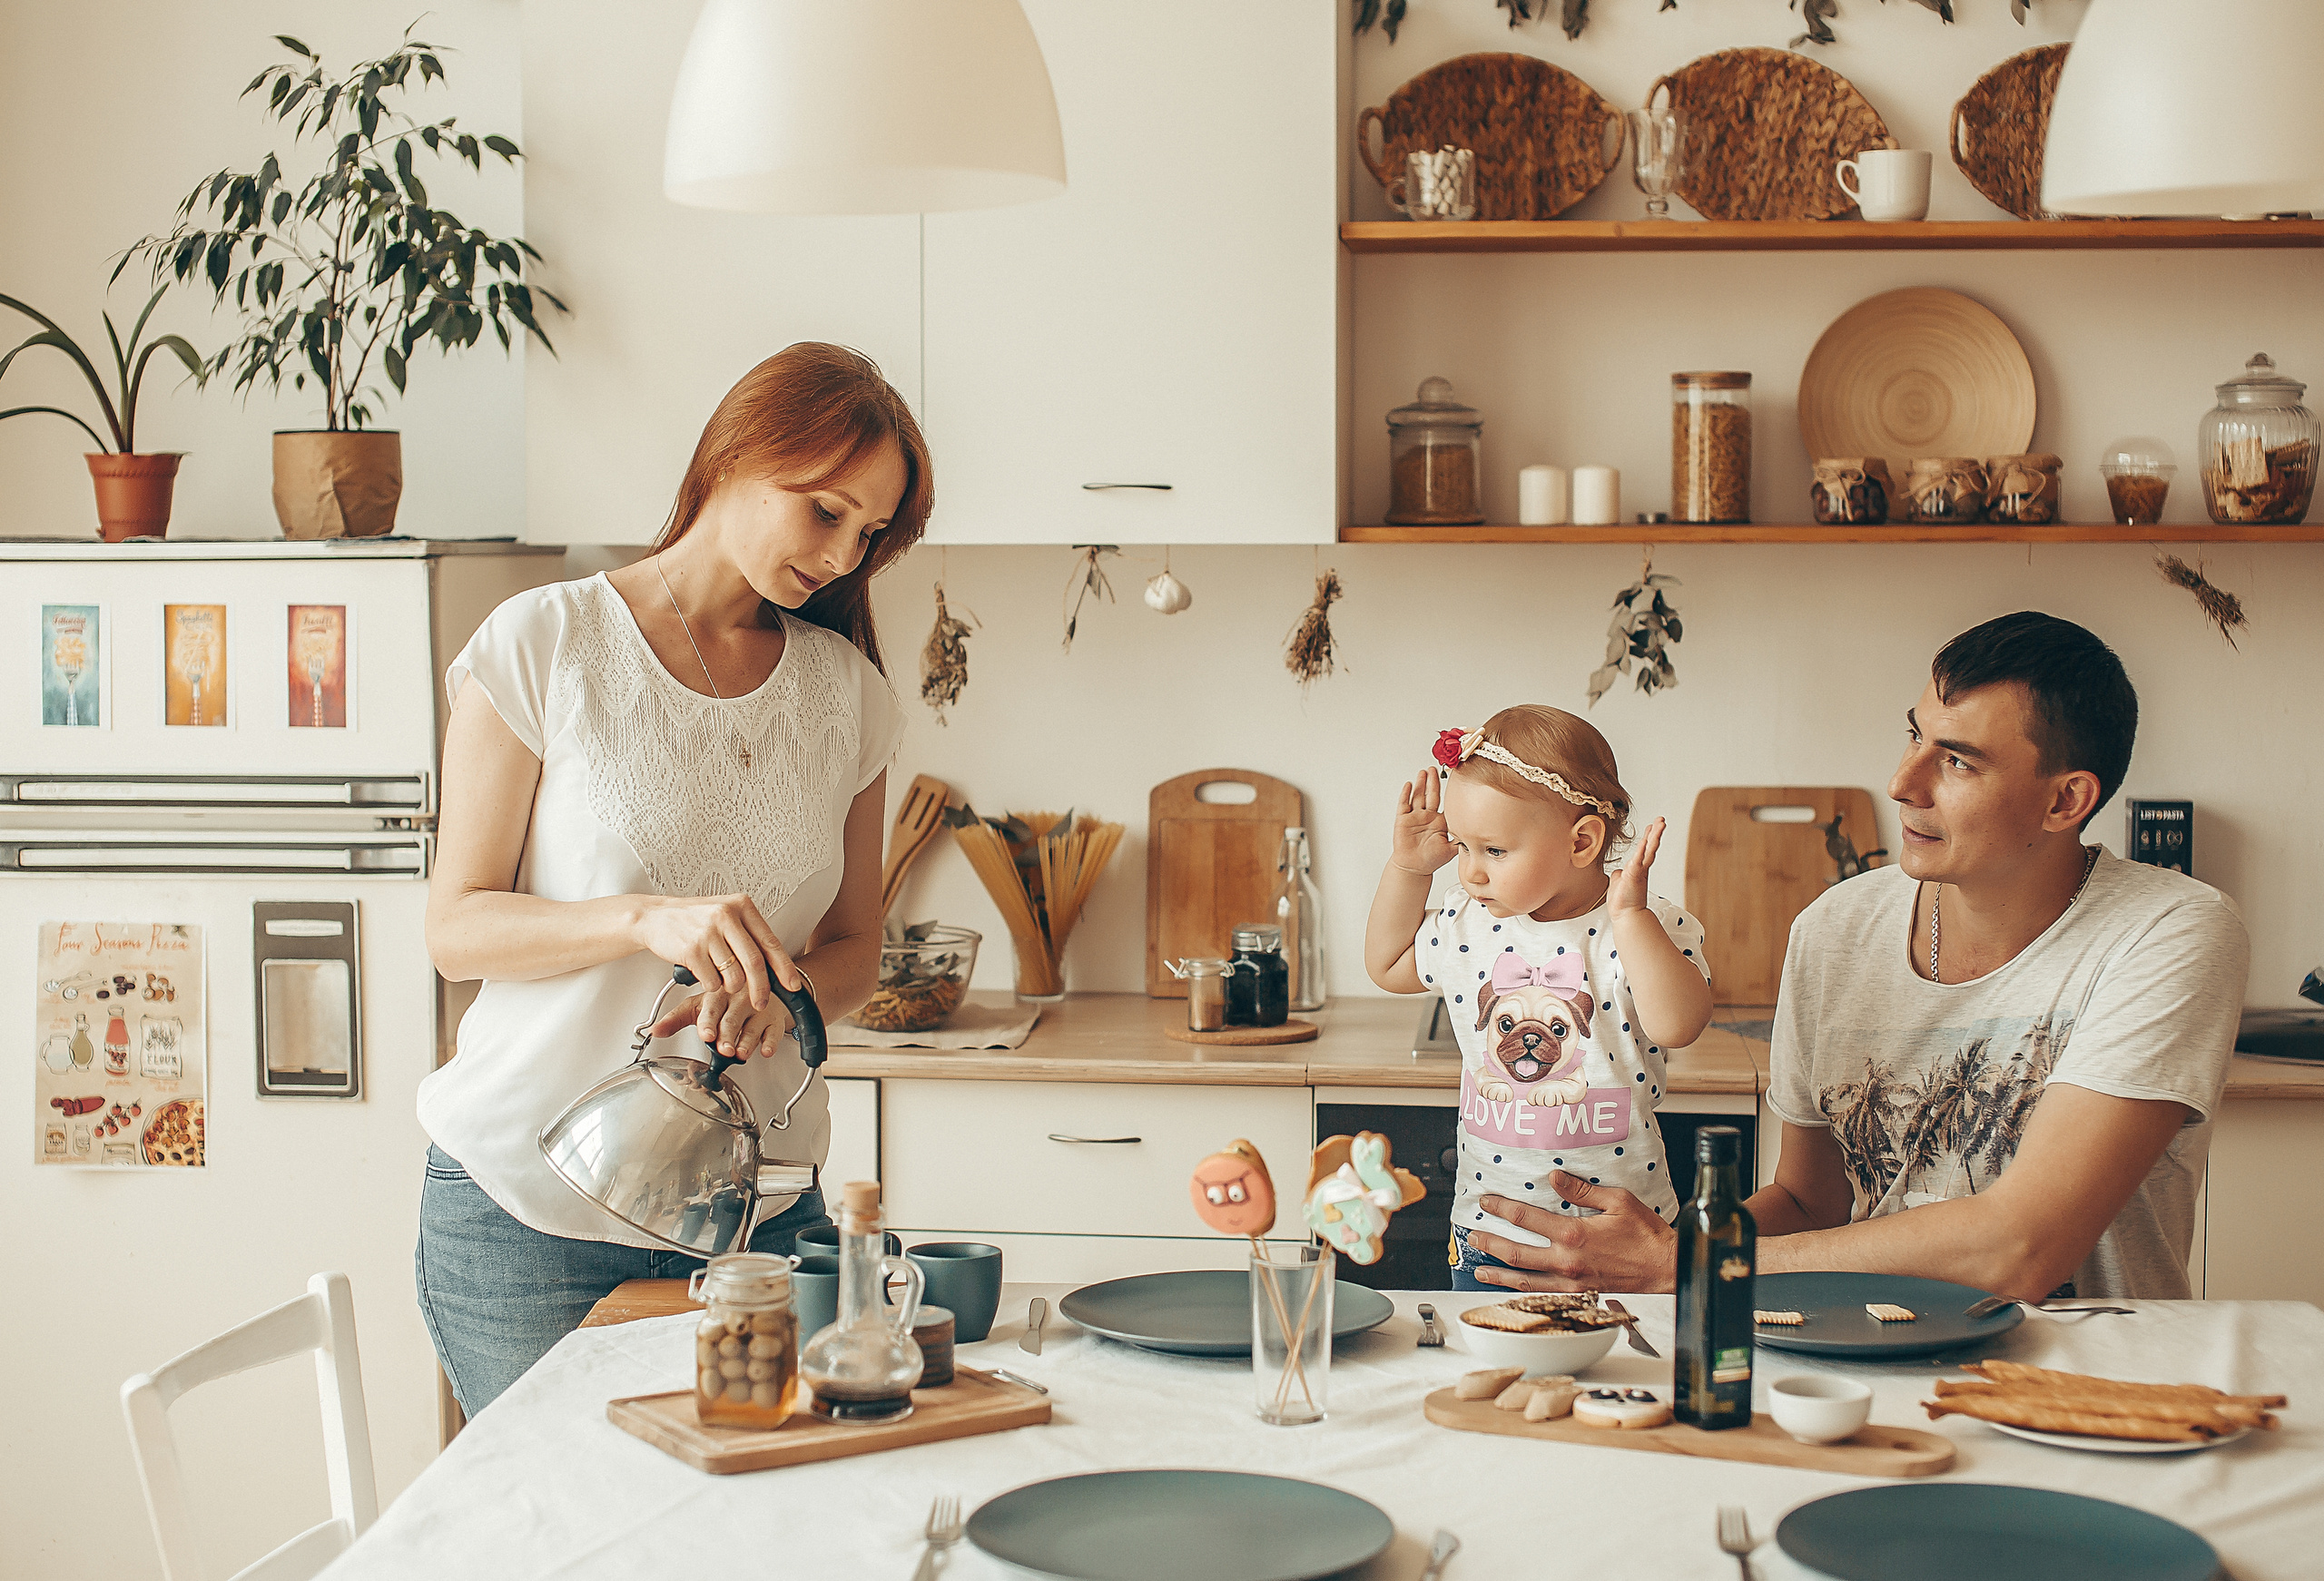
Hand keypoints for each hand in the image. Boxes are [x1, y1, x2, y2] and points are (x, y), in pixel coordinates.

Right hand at [633, 893, 799, 1010]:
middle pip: (755, 963)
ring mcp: (708, 932)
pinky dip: (710, 985)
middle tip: (761, 1002)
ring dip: (730, 987)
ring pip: (734, 976)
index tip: (792, 985)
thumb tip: (775, 965)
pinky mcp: (691, 950)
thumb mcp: (726, 915)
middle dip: (761, 989)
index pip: (770, 942)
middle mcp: (726, 916)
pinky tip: (703, 973)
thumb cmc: (693, 919)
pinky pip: (711, 982)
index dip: (784, 967)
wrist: (655, 917)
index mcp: (741, 906)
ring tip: (720, 978)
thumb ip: (748, 934)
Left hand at [654, 985, 799, 1060]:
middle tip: (724, 1048)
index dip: (708, 1023)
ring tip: (741, 1053)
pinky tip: (766, 1050)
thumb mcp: (701, 1005)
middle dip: (727, 1035)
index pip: (711, 1009)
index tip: (706, 1035)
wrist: (761, 987)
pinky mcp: (775, 1019)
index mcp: (718, 995)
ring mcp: (758, 1009)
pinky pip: (774, 1032)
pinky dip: (770, 1042)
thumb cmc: (728, 1000)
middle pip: (732, 1020)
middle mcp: (738, 1000)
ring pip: (753, 1027)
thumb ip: (677, 1019)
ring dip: (747, 1042)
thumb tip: (654, 1031)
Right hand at [1390, 768, 1455, 875]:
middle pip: (1431, 794)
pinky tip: (1409, 784)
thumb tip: (1481, 835)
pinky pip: (1404, 805)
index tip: (1453, 778)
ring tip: (1424, 772)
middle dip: (1433, 781)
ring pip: (1418, 796)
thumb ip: (1464, 840)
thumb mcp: (1453, 849)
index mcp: (1440, 821)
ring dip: (1421, 784)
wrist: (1414, 868)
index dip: (1448, 791)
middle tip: (1435, 768)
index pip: (1445, 802)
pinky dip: (1406, 794)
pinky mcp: (1403, 820)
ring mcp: (1415, 817)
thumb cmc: (1432, 860)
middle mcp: (1428, 816)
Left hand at [1465, 1174, 1677, 1293]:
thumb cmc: (1646, 1235)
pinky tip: (1513, 1290)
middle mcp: (1567, 1261)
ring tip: (1480, 1270)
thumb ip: (1582, 1190)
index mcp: (1573, 1234)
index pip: (1526, 1218)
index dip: (1502, 1208)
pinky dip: (1523, 1292)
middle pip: (1516, 1253)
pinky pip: (1544, 1293)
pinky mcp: (1580, 1293)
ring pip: (1525, 1279)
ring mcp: (1572, 1281)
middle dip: (1491, 1243)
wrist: (1667, 1269)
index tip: (1486, 1202)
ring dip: (1499, 1274)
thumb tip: (1555, 1176)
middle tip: (1473, 1237)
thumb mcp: (1618, 1201)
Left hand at [1605, 815, 1665, 918]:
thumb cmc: (1622, 901)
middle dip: (1656, 832)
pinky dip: (1642, 850)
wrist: (1625, 914)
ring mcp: (1639, 871)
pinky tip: (1646, 840)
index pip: (1644, 849)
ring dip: (1654, 836)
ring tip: (1660, 823)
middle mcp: (1641, 868)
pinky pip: (1638, 860)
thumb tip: (1619, 871)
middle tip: (1662, 819)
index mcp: (1637, 868)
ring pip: (1649, 850)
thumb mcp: (1619, 882)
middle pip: (1651, 846)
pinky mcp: (1634, 876)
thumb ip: (1620, 874)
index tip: (1652, 825)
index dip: (1649, 836)